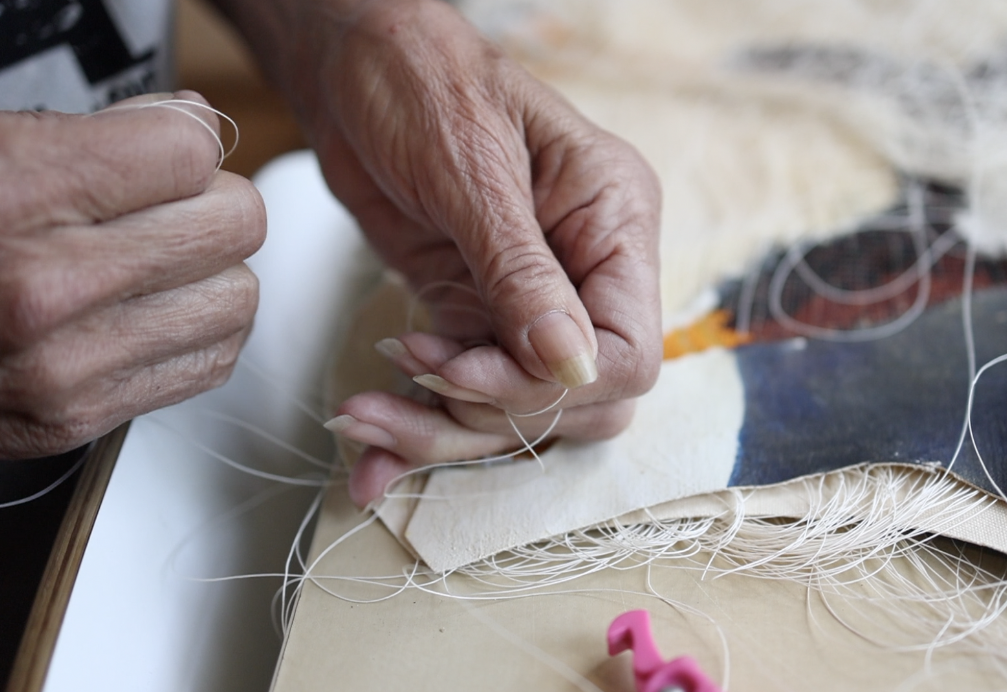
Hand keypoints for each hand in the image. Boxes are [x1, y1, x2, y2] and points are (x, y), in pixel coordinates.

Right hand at [0, 92, 265, 458]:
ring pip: (239, 297)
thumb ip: (99, 134)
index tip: (165, 152)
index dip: (186, 141)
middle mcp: (48, 285)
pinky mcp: (77, 416)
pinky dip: (193, 334)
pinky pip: (211, 361)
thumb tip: (195, 126)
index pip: (191, 150)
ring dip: (210, 276)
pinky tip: (143, 314)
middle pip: (235, 223)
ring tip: (152, 266)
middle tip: (168, 209)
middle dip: (210, 206)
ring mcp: (66, 362)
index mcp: (20, 194)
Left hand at [252, 0, 661, 504]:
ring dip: (442, 430)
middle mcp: (585, 272)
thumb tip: (570, 370)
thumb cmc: (424, 81)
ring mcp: (530, 302)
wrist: (353, 65)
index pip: (631, 350)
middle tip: (414, 378)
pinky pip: (464, 395)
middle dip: (494, 412)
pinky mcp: (474, 315)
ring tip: (364, 420)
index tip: (466, 370)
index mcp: (615, 223)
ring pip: (518, 411)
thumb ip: (522, 275)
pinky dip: (417, 427)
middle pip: (578, 399)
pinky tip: (370, 459)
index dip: (557, 384)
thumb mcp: (474, 173)